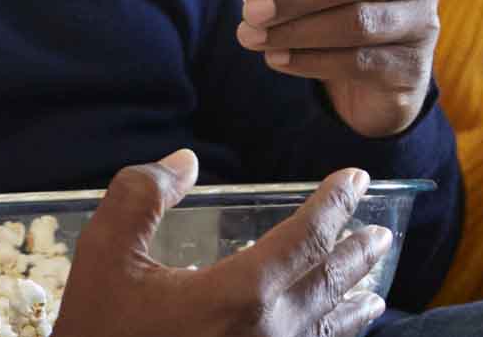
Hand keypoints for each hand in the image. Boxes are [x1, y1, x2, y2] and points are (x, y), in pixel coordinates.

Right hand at [53, 150, 392, 336]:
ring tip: (375, 289)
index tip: (356, 178)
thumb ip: (141, 197)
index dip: (335, 203)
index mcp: (241, 294)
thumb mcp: (101, 254)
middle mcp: (272, 333)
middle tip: (382, 234)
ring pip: (331, 330)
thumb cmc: (100, 333)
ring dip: (355, 303)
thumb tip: (184, 163)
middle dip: (358, 254)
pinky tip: (332, 334)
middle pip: (331, 285)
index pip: (306, 237)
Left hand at [234, 0, 443, 137]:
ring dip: (295, 31)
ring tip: (252, 37)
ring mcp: (424, 20)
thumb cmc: (340, 6)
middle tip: (250, 10)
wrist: (375, 73)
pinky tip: (276, 58)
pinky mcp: (414, 65)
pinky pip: (358, 62)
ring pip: (357, 23)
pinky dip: (308, 60)